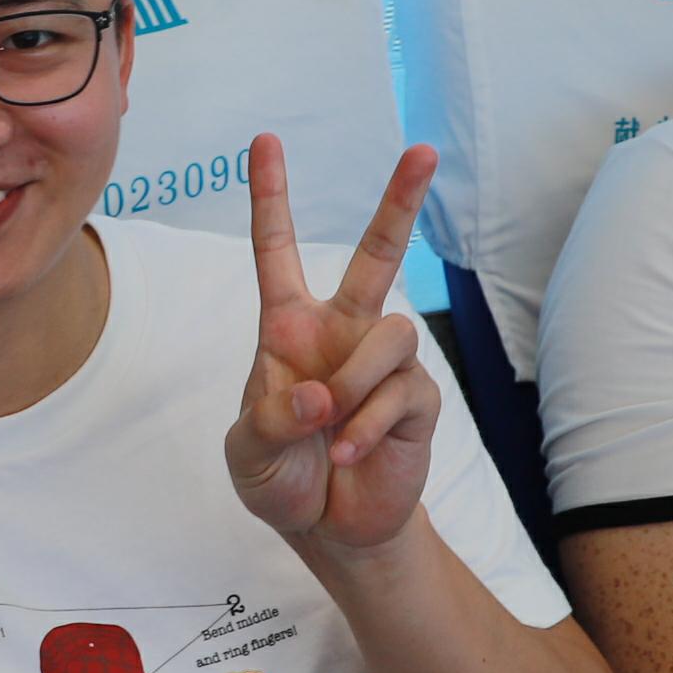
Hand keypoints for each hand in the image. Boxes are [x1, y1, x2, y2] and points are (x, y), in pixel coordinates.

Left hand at [226, 136, 444, 551]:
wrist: (328, 532)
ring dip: (357, 382)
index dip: (270, 197)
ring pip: (393, 332)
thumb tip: (320, 392)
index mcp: (290, 330)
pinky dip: (368, 425)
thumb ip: (270, 418)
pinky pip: (402, 391)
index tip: (264, 141)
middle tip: (424, 150)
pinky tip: (349, 453)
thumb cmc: (280, 479)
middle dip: (400, 201)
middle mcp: (342, 333)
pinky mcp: (417, 400)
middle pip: (377, 253)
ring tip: (334, 427)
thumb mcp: (248, 452)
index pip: (277, 251)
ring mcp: (383, 365)